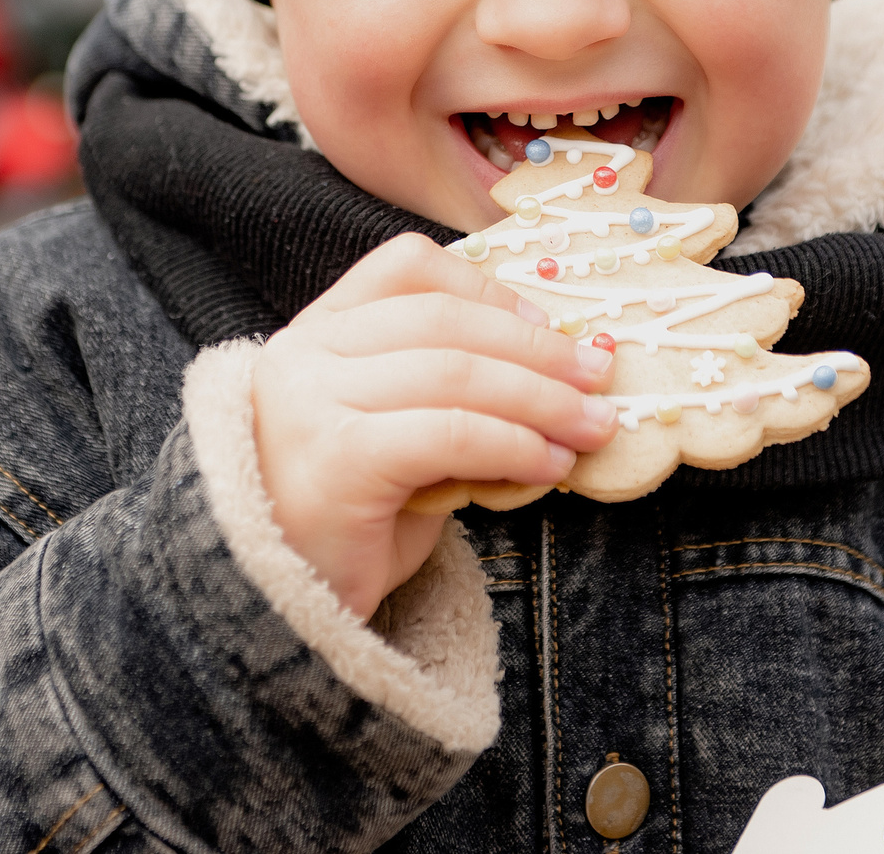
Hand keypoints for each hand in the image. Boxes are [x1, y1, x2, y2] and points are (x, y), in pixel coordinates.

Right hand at [250, 233, 617, 618]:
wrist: (282, 614)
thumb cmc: (350, 524)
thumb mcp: (396, 433)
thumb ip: (448, 394)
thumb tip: (559, 372)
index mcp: (316, 331)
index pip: (407, 268)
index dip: (488, 290)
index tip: (550, 324)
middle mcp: (302, 353)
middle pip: (444, 322)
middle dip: (537, 349)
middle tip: (601, 377)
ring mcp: (311, 402)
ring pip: (455, 374)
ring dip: (542, 399)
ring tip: (593, 427)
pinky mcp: (338, 458)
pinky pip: (450, 434)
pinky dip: (515, 445)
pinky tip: (549, 466)